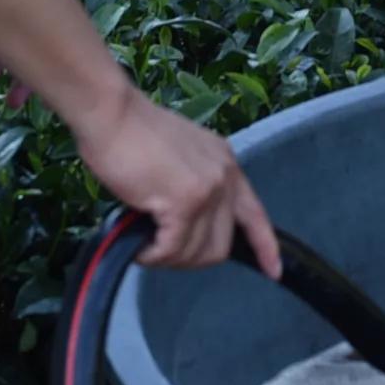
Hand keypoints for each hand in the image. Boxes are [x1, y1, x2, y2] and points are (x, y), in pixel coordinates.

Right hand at [72, 89, 278, 275]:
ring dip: (168, 258)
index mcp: (226, 163)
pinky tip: (139, 248)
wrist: (110, 113)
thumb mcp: (179, 156)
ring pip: (196, 252)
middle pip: (221, 245)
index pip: (255, 214)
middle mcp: (225, 177)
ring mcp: (207, 190)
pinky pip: (171, 249)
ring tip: (145, 245)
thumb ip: (193, 184)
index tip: (274, 271)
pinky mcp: (184, 203)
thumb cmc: (130, 131)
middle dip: (191, 259)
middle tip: (162, 252)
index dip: (266, 246)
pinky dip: (152, 256)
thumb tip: (184, 224)